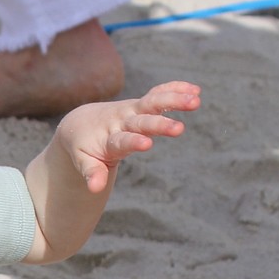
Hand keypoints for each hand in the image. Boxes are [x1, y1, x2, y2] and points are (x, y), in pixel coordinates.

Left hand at [58, 80, 200, 193]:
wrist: (82, 123)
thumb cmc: (84, 146)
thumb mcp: (83, 161)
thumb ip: (91, 173)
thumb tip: (95, 190)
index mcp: (109, 138)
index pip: (122, 140)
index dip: (133, 141)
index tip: (147, 144)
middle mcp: (122, 121)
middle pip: (142, 121)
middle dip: (159, 124)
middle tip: (180, 129)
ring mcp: (133, 111)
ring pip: (153, 102)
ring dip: (174, 100)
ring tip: (196, 101)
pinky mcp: (141, 105)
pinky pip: (158, 94)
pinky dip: (174, 89)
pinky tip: (195, 89)